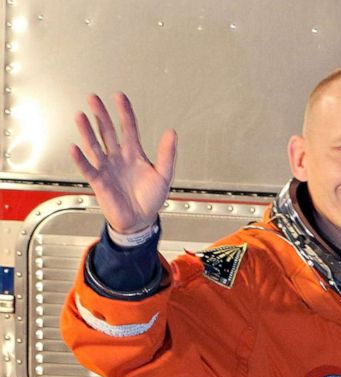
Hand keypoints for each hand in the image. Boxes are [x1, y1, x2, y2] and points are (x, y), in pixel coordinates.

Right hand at [69, 92, 176, 235]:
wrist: (141, 220)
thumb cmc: (151, 198)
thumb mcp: (163, 175)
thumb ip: (167, 154)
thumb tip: (171, 132)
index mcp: (134, 154)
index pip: (128, 128)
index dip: (124, 113)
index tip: (119, 96)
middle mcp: (118, 157)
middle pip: (107, 132)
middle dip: (100, 115)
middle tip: (93, 98)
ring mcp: (107, 168)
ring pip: (95, 146)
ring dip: (87, 131)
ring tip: (80, 116)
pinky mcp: (99, 182)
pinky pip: (88, 168)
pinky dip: (81, 159)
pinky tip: (74, 148)